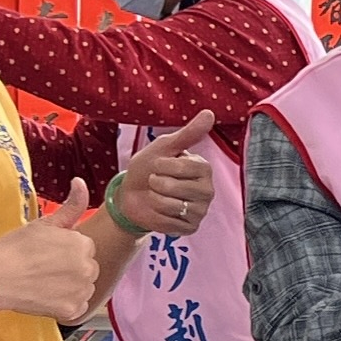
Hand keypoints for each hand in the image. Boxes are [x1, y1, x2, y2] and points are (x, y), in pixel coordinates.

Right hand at [0, 181, 108, 321]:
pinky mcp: (72, 311)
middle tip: (44, 268)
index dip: (65, 251)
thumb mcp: (44, 223)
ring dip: (71, 286)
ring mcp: (81, 291)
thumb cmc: (16, 248)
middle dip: (71, 268)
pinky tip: (47, 296)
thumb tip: (80, 182)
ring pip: (84, 288)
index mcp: (83, 244)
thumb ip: (70, 205)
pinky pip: (78, 307)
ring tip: (45, 282)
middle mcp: (87, 268)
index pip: (84, 248)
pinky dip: (66, 304)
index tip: (47, 254)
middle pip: (87, 268)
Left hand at [112, 114, 218, 238]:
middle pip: (178, 188)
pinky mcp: (191, 227)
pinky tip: (159, 211)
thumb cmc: (147, 168)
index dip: (163, 166)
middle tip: (155, 183)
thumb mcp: (163, 147)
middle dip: (157, 184)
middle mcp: (207, 190)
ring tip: (156, 196)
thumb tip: (209, 113)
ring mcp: (200, 210)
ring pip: (173, 206)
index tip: (157, 165)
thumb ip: (188, 133)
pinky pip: (171, 222)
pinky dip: (157, 216)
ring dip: (155, 200)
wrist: (131, 195)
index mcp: (203, 168)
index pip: (184, 167)